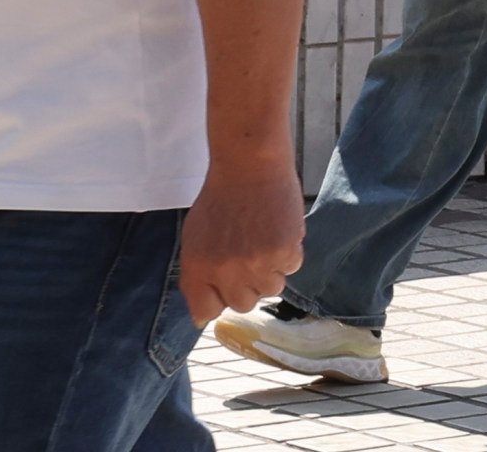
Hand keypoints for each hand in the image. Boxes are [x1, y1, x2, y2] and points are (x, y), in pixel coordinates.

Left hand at [175, 150, 302, 324]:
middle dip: (248, 286)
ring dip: (271, 271)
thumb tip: (202, 318)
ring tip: (266, 243)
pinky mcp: (284, 251)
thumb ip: (197, 279)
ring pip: (271, 289)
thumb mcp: (194, 242)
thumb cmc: (220, 201)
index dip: (219, 299)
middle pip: (243, 305)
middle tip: (250, 259)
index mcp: (198, 270)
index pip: (207, 312)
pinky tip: (279, 231)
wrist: (249, 168)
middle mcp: (225, 272)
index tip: (226, 285)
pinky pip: (292, 267)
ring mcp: (256, 264)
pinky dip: (289, 252)